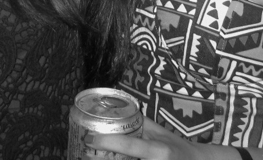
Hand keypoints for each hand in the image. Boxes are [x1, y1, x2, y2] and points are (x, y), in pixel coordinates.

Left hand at [85, 117, 213, 159]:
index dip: (107, 142)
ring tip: (90, 156)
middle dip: (101, 159)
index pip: (129, 146)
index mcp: (158, 150)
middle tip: (85, 153)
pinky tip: (108, 158)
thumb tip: (116, 108)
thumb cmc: (177, 147)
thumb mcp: (160, 132)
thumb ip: (140, 122)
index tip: (89, 138)